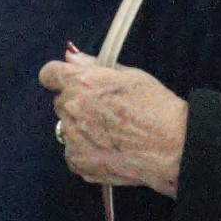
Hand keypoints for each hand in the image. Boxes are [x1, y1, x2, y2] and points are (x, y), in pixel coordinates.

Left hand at [40, 52, 188, 193]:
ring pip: (67, 128)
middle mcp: (72, 109)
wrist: (171, 147)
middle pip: (61, 102)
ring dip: (81, 128)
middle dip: (77, 103)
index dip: (58, 77)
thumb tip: (71, 57)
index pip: (49, 74)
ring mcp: (72, 138)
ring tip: (111, 133)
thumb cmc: (157, 108)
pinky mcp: (78, 162)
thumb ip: (93, 65)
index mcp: (81, 83)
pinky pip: (72, 152)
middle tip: (105, 111)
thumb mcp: (129, 75)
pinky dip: (86, 150)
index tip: (67, 82)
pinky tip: (110, 149)